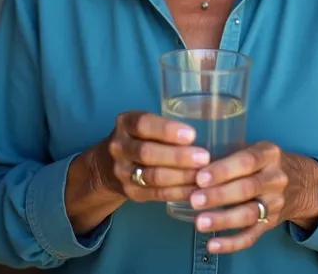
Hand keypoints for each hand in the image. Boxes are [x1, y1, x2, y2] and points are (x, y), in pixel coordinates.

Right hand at [96, 111, 210, 202]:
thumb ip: (166, 126)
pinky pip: (156, 194)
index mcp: (125, 123)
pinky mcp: (131, 193)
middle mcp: (120, 147)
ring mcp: (122, 172)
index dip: (167, 130)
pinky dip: (178, 192)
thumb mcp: (144, 124)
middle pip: (148, 153)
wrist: (107, 165)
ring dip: (181, 177)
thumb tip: (210, 127)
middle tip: (204, 158)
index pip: (143, 124)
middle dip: (178, 157)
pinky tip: (196, 190)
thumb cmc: (139, 137)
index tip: (192, 134)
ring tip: (204, 176)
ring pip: (153, 176)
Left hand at [189, 141, 317, 253]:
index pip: (247, 161)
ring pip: (249, 214)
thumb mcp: (254, 148)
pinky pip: (252, 236)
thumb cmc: (264, 162)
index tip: (201, 177)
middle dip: (219, 195)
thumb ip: (229, 153)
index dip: (223, 170)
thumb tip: (192, 161)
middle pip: (247, 189)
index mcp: (269, 154)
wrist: (300, 182)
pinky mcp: (271, 223)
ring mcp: (275, 203)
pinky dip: (232, 243)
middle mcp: (275, 178)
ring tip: (200, 222)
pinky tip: (213, 244)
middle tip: (194, 199)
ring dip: (223, 220)